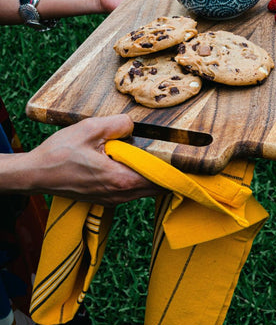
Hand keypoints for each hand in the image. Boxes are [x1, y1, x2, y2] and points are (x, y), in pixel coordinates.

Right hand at [25, 114, 165, 204]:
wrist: (34, 175)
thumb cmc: (59, 154)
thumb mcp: (89, 130)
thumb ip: (117, 124)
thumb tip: (133, 124)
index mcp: (120, 180)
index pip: (160, 180)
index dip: (176, 172)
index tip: (191, 166)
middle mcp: (119, 195)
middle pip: (155, 188)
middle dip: (169, 175)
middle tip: (179, 160)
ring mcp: (111, 200)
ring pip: (143, 192)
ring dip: (154, 179)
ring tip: (160, 160)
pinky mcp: (103, 199)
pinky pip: (130, 192)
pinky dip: (140, 182)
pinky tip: (136, 167)